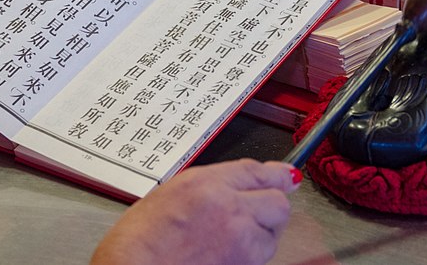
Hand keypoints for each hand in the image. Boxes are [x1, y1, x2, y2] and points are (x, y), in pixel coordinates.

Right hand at [91, 159, 301, 264]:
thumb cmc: (141, 241)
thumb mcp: (170, 194)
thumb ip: (209, 186)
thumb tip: (237, 184)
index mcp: (205, 183)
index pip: (255, 171)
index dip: (274, 174)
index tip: (285, 176)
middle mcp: (228, 206)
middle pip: (277, 199)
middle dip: (272, 204)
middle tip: (258, 213)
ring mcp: (239, 237)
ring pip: (275, 228)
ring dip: (264, 231)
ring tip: (234, 239)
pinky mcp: (246, 263)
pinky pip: (265, 254)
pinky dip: (255, 253)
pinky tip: (232, 253)